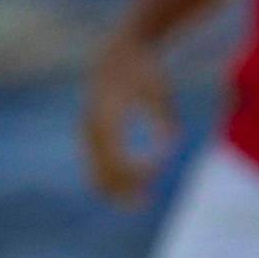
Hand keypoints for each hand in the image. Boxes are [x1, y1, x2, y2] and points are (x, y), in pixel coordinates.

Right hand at [82, 36, 176, 202]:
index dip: (135, 171)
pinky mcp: (88, 133)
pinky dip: (110, 177)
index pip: (117, 157)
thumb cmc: (144, 73)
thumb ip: (165, 119)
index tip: (159, 172)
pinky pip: (94, 163)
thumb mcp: (161, 92)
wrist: (117, 55)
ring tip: (140, 200)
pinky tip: (131, 186)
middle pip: (100, 169)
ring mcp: (86, 131)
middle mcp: (91, 126)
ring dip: (116, 188)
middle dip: (122, 188)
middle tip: (147, 202)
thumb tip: (172, 148)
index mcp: (107, 116)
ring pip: (94, 170)